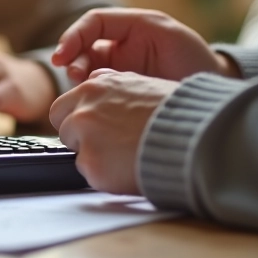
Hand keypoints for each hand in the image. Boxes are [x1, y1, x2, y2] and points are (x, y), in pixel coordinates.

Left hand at [48, 69, 178, 195]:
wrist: (195, 138)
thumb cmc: (179, 114)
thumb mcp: (143, 85)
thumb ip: (115, 86)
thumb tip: (98, 80)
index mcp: (97, 87)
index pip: (67, 104)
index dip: (81, 118)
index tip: (95, 127)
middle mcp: (85, 109)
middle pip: (62, 126)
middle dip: (77, 136)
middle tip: (106, 145)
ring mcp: (85, 137)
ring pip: (76, 152)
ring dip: (94, 157)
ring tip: (126, 156)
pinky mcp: (91, 164)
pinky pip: (90, 175)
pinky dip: (106, 177)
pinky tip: (129, 170)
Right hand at [51, 8, 238, 83]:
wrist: (210, 97)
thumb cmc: (195, 58)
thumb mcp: (166, 31)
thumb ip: (134, 27)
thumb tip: (99, 40)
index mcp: (130, 28)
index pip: (92, 24)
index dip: (74, 36)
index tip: (63, 55)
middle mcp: (119, 47)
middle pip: (83, 48)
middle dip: (72, 58)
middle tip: (74, 75)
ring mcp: (118, 71)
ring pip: (86, 70)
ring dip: (78, 77)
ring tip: (82, 88)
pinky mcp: (119, 94)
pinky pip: (97, 91)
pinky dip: (89, 94)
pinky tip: (92, 101)